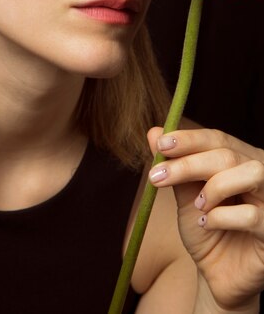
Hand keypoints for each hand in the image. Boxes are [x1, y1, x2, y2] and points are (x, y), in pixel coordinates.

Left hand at [147, 127, 263, 311]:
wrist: (219, 274)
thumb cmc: (207, 229)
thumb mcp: (186, 196)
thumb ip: (175, 166)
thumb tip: (153, 133)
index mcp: (241, 159)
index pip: (217, 138)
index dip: (188, 139)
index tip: (160, 144)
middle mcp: (261, 174)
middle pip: (227, 154)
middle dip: (188, 163)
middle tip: (157, 176)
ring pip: (250, 173)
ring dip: (215, 187)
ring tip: (198, 205)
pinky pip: (252, 215)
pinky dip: (222, 217)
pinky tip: (208, 224)